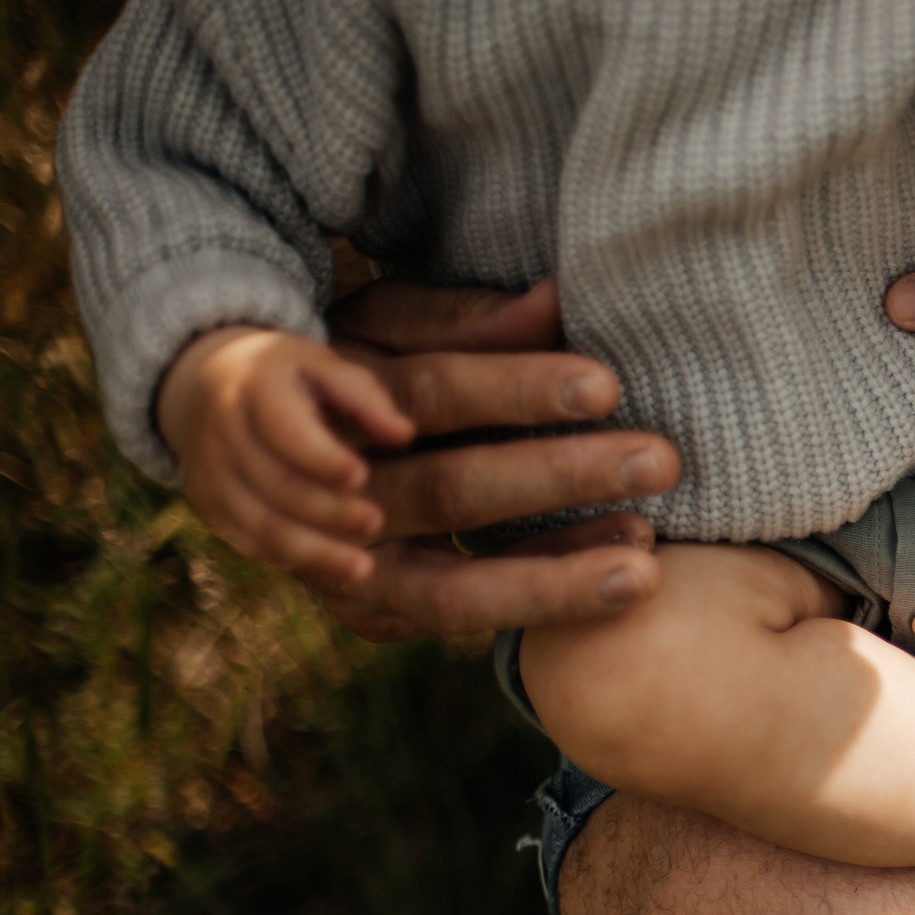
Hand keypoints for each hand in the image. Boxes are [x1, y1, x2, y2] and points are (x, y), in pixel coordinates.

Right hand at [159, 325, 412, 588]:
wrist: (205, 386)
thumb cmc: (286, 377)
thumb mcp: (321, 365)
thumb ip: (363, 396)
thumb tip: (404, 434)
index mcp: (253, 389)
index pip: (283, 430)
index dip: (321, 458)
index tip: (360, 476)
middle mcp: (221, 433)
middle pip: (275, 484)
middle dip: (327, 510)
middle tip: (374, 523)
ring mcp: (208, 474)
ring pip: (260, 524)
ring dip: (313, 551)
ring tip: (362, 568)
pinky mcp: (208, 504)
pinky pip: (248, 542)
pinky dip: (292, 560)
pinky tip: (334, 572)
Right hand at [313, 278, 681, 640]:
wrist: (254, 457)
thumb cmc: (347, 372)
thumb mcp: (386, 329)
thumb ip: (469, 321)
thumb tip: (557, 297)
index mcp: (335, 403)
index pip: (433, 395)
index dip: (515, 389)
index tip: (605, 385)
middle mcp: (335, 493)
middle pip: (450, 490)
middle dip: (559, 476)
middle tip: (660, 461)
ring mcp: (344, 565)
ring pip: (456, 586)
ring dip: (558, 577)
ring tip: (649, 565)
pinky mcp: (371, 612)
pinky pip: (466, 618)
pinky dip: (544, 599)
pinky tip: (624, 576)